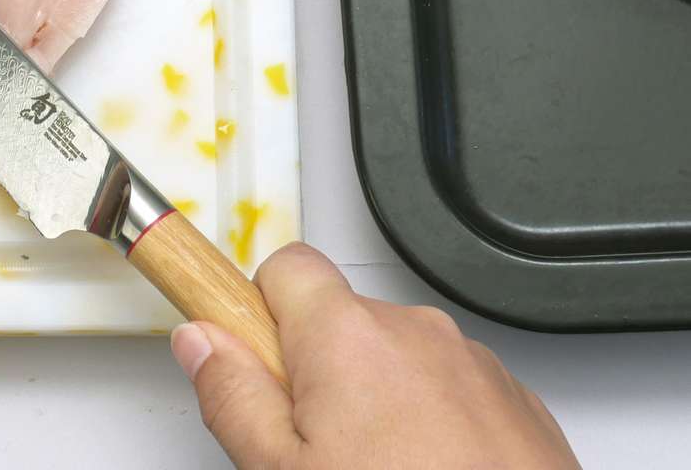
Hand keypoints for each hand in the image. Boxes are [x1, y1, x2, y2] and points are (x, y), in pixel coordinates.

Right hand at [174, 243, 578, 468]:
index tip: (253, 363)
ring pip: (397, 361)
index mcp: (348, 334)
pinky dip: (433, 425)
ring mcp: (473, 365)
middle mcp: (415, 330)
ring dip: (379, 401)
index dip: (261, 314)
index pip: (285, 267)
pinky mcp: (516, 404)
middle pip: (340, 322)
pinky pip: (450, 392)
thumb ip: (232, 396)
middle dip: (319, 372)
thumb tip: (200, 341)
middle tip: (314, 450)